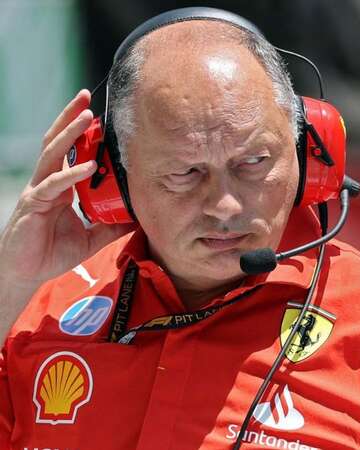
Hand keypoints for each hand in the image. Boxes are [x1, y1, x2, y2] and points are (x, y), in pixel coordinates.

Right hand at [0, 90, 133, 337]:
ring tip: (86, 116)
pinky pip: (54, 185)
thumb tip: (144, 216)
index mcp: (61, 185)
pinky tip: (88, 166)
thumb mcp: (94, 237)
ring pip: (53, 154)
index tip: (99, 113)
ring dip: (70, 134)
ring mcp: (39, 191)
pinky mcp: (33, 205)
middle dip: (71, 117)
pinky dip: (71, 174)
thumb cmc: (54, 252)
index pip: (70, 150)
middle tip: (86, 96)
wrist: (26, 273)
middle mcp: (48, 181)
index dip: (81, 131)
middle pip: (57, 141)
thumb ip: (115, 224)